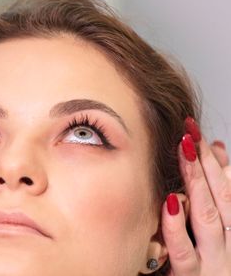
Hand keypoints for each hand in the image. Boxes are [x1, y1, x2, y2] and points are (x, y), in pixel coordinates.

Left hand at [161, 120, 230, 274]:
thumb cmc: (208, 263)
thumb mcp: (219, 227)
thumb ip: (218, 191)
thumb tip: (217, 150)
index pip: (227, 188)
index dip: (212, 160)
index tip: (195, 132)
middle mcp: (229, 245)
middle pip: (220, 198)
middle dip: (204, 164)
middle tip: (189, 135)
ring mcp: (213, 262)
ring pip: (206, 218)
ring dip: (195, 183)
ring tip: (184, 154)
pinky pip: (184, 252)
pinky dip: (177, 227)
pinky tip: (170, 203)